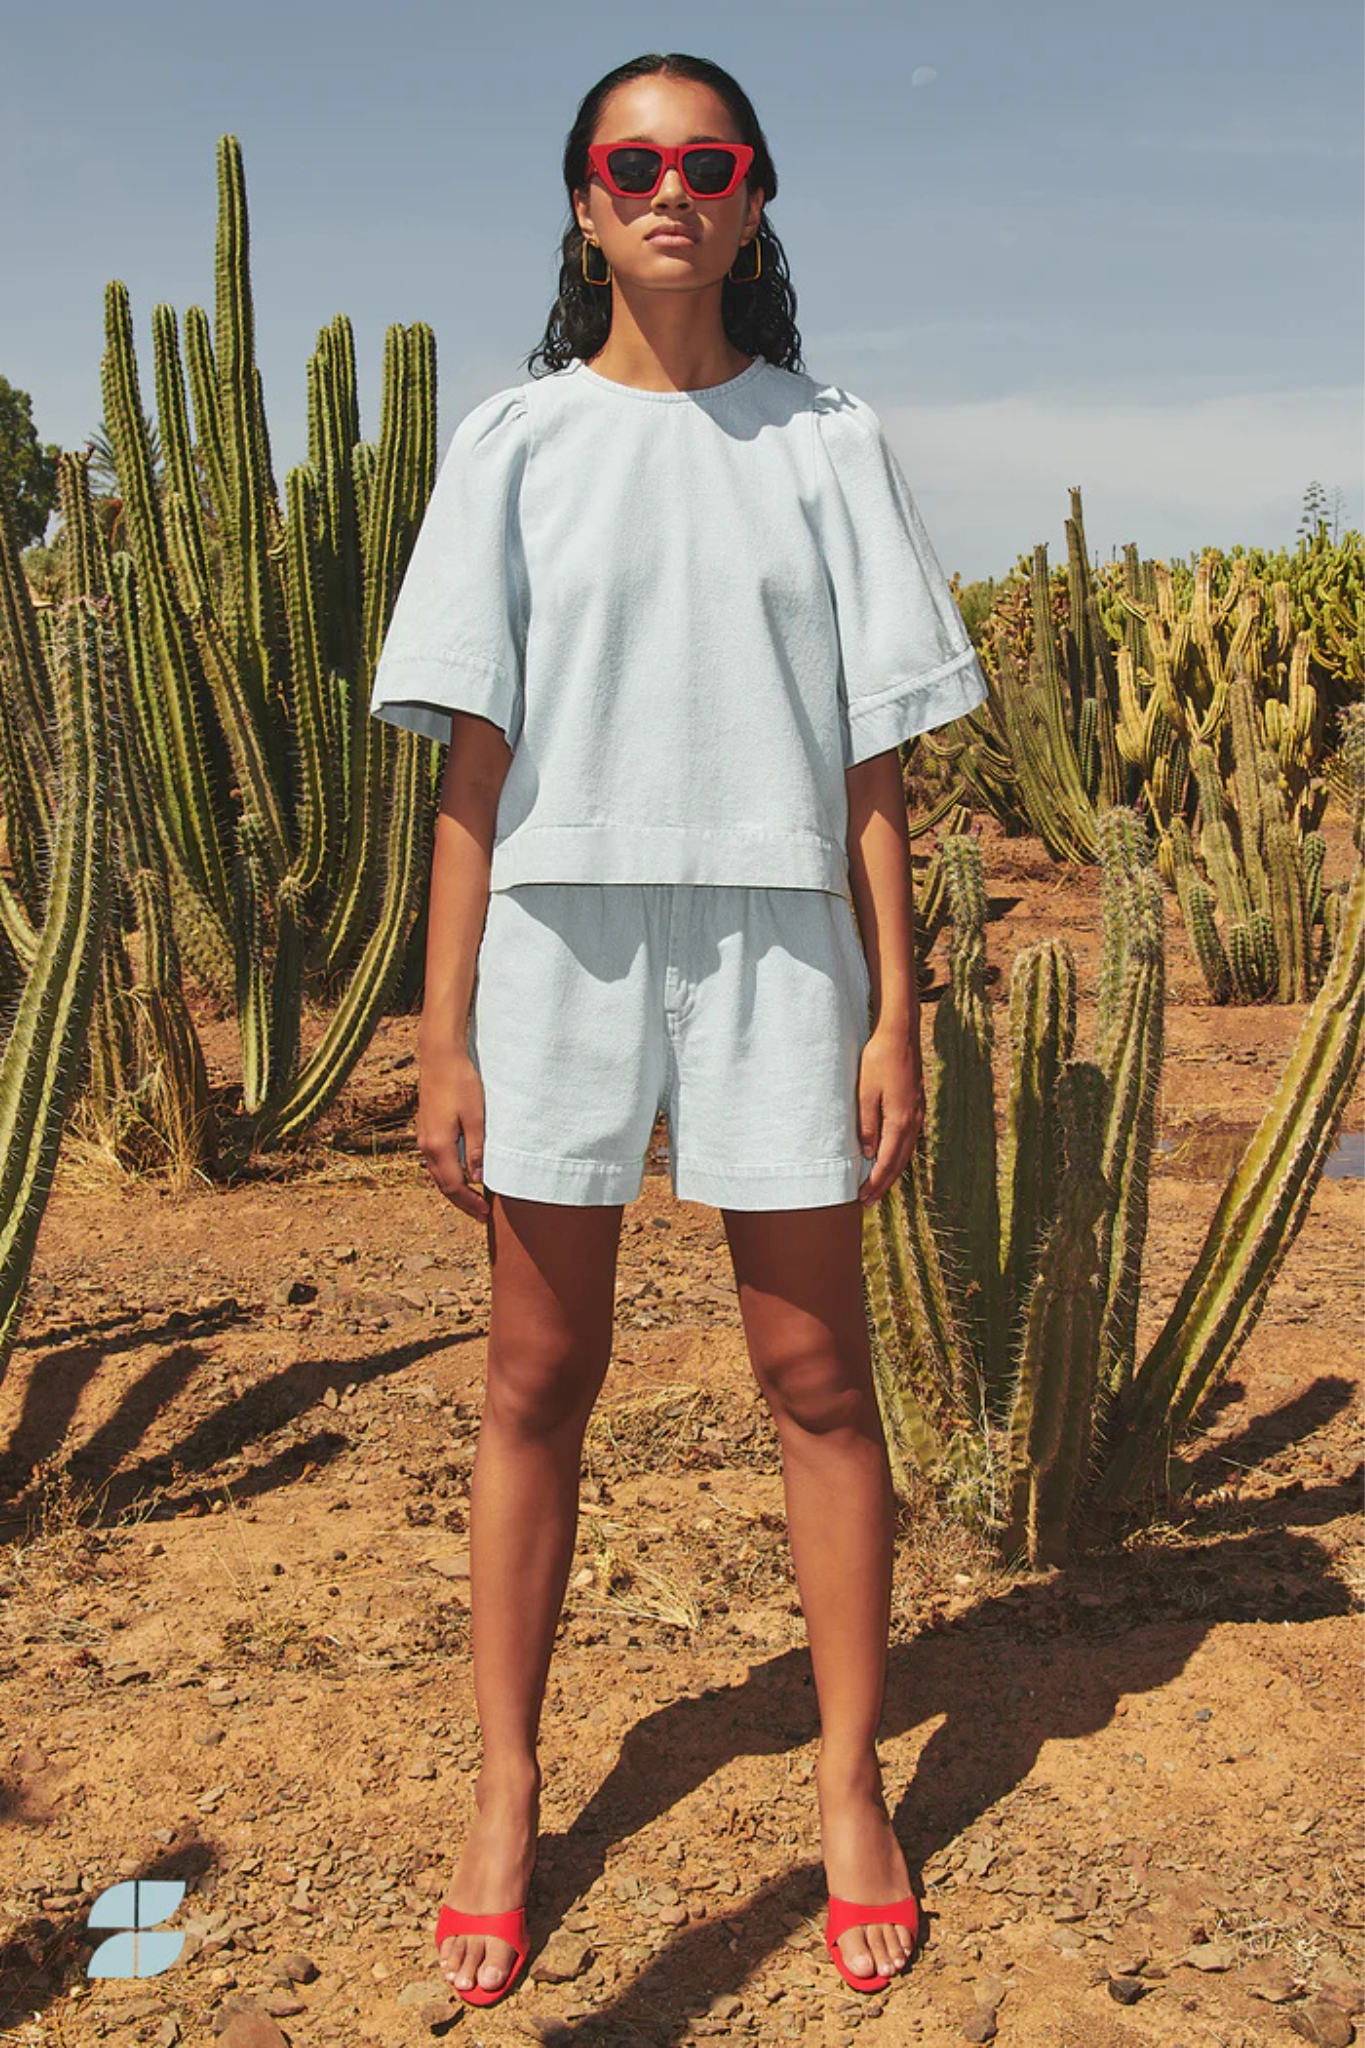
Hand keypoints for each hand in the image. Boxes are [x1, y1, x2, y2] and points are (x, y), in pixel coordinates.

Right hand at [416, 1040, 490, 1221]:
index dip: (469, 1202)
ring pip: (437, 1173)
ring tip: (472, 1198)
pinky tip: (460, 1173)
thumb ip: (476, 1150)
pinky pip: (435, 1161)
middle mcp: (426, 1145)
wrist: (440, 1057)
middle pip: (442, 1184)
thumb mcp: (477, 1118)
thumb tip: (478, 1178)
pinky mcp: (426, 1128)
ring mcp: (423, 1137)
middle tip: (480, 1214)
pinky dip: (447, 1173)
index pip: (454, 1186)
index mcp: (439, 1146)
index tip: (485, 1213)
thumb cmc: (461, 1083)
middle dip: (461, 1201)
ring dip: (454, 1189)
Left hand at [856, 1025, 925, 1204]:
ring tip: (878, 1184)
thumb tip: (868, 1153)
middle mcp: (913, 1121)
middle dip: (883, 1183)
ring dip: (891, 1170)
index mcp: (900, 1121)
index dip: (874, 1182)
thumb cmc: (879, 1060)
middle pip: (898, 1162)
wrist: (900, 1034)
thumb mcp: (865, 1093)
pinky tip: (889, 1156)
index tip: (862, 1198)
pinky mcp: (915, 1105)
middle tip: (868, 1201)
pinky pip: (907, 1138)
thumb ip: (867, 1125)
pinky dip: (897, 1154)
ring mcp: (917, 1113)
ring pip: (905, 1152)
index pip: (886, 1162)